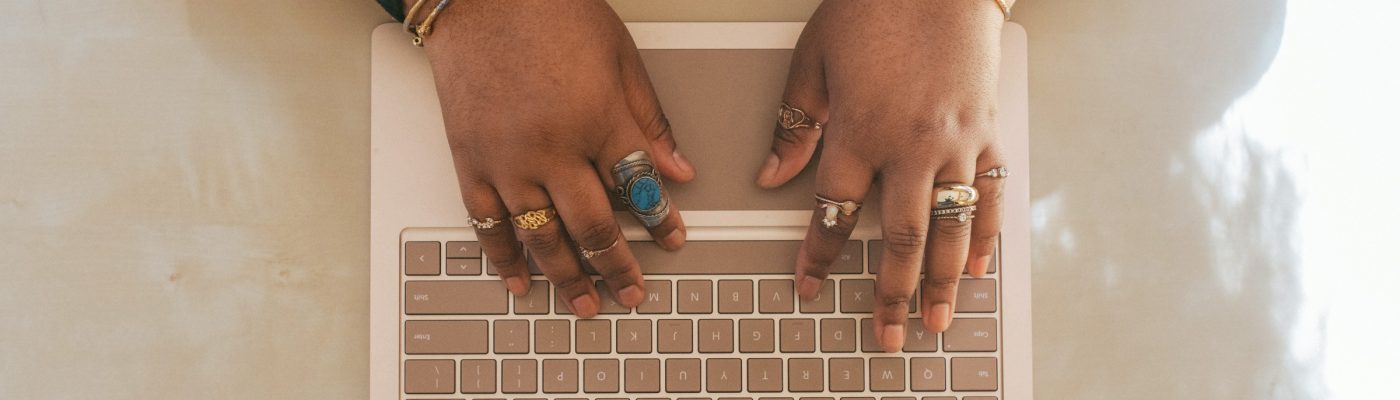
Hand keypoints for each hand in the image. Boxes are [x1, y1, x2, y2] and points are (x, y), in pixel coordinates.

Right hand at [419, 0, 694, 316]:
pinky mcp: (469, 160)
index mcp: (598, 119)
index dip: (661, 221)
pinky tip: (519, 279)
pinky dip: (504, 257)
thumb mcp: (619, 56)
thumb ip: (648, 118)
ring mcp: (507, 160)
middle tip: (631, 293)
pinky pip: (487, 224)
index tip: (672, 241)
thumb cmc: (548, 10)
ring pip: (542, 235)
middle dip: (618, 267)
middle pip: (593, 225)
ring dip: (567, 276)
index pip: (640, 187)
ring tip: (585, 303)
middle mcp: (553, 148)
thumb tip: (676, 168)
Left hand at [758, 0, 1007, 349]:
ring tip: (935, 319)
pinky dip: (984, 235)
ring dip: (941, 282)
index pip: (834, 212)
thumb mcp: (814, 59)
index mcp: (860, 130)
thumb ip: (794, 123)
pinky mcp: (988, 130)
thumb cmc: (873, 6)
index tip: (811, 284)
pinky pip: (989, 195)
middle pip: (899, 239)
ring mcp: (957, 142)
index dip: (819, 255)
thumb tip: (772, 174)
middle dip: (890, 294)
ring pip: (951, 229)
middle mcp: (911, 145)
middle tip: (885, 331)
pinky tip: (976, 266)